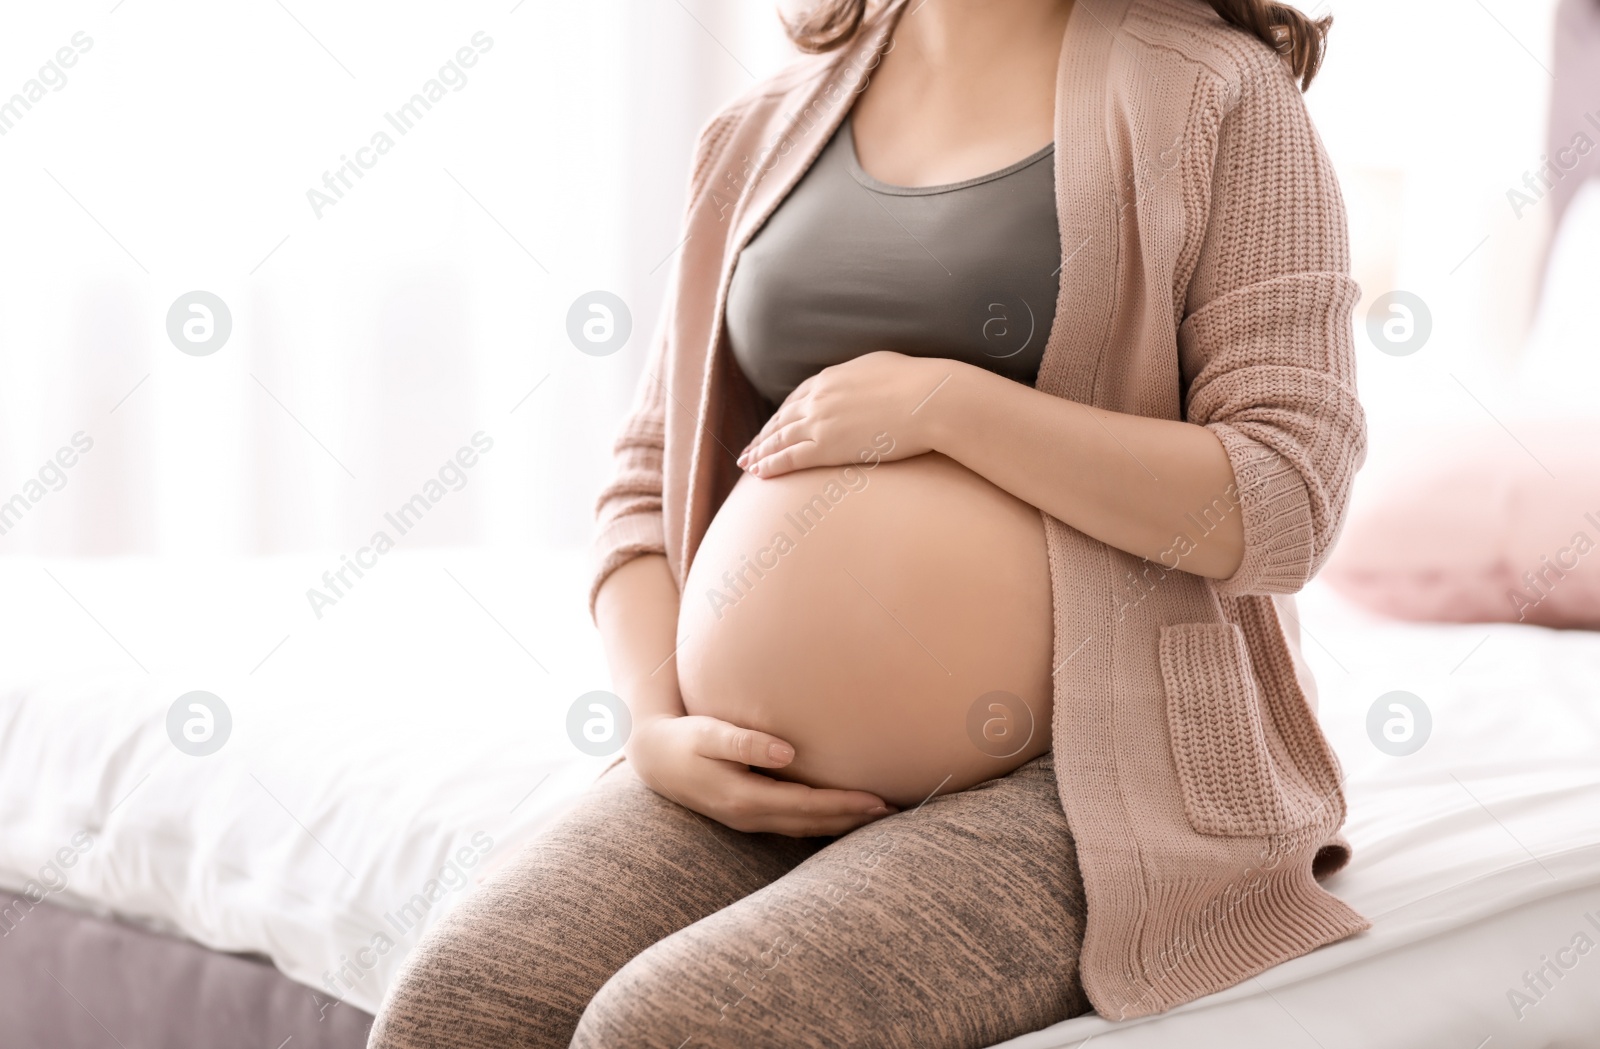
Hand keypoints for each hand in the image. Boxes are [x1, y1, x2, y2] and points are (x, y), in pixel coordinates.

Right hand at [625, 714, 896, 836]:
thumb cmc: (683, 739)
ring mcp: (749, 821)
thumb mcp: (707, 734)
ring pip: (805, 829)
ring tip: (877, 817)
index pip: (806, 806)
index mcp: (743, 799)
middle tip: (894, 812)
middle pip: (811, 824)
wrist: (654, 759)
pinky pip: (794, 825)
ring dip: (841, 825)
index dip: (843, 805)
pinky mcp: (750, 815)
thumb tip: (786, 752)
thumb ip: (744, 743)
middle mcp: (750, 817)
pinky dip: (822, 823)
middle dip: (852, 820)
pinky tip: (841, 817)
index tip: (877, 800)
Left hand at [737, 351, 946, 477]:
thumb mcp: (881, 367)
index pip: (796, 398)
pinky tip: (759, 472)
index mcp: (831, 378)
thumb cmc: (917, 384)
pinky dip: (772, 464)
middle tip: (749, 449)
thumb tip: (862, 381)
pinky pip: (790, 457)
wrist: (928, 400)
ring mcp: (820, 421)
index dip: (781, 414)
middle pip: (782, 419)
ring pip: (780, 439)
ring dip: (760, 452)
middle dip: (764, 435)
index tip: (772, 425)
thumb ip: (861, 376)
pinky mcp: (827, 446)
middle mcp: (818, 398)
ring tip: (747, 464)